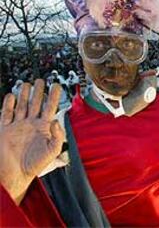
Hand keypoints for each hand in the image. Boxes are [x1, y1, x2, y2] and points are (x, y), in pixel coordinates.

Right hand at [0, 80, 63, 204]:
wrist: (15, 174)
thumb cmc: (35, 164)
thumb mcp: (52, 150)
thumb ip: (58, 135)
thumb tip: (57, 119)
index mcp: (44, 127)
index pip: (50, 107)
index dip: (53, 96)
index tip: (56, 85)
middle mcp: (31, 124)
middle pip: (36, 103)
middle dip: (38, 91)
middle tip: (41, 80)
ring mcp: (18, 125)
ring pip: (22, 105)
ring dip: (24, 95)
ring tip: (27, 84)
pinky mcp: (4, 129)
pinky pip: (6, 113)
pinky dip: (8, 104)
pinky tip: (11, 96)